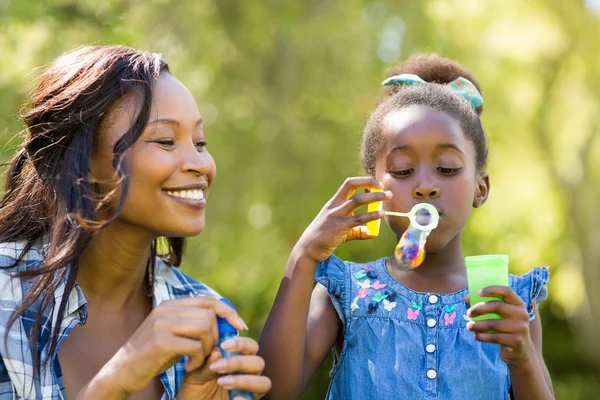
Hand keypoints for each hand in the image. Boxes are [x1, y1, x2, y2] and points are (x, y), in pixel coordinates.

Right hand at [97, 296, 246, 395]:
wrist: (121, 372)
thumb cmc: (153, 356)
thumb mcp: (175, 335)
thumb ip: (195, 325)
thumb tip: (227, 322)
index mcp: (171, 305)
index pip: (208, 300)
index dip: (228, 312)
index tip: (241, 326)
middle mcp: (166, 309)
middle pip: (209, 315)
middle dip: (216, 337)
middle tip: (209, 354)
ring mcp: (162, 323)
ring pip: (204, 328)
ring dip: (208, 349)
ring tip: (198, 361)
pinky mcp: (161, 341)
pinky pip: (194, 346)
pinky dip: (198, 359)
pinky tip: (189, 368)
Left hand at [178, 336, 270, 399]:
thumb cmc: (195, 390)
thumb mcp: (195, 375)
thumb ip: (206, 363)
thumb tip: (217, 351)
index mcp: (239, 360)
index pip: (250, 346)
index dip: (241, 343)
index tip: (224, 345)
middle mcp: (249, 374)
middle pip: (258, 362)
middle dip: (239, 362)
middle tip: (217, 367)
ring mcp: (250, 391)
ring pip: (263, 381)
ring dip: (244, 380)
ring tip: (222, 383)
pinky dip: (246, 399)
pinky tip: (235, 398)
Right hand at [294, 177, 390, 263]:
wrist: (308, 249)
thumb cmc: (324, 238)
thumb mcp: (339, 229)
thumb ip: (356, 229)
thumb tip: (372, 232)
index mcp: (333, 203)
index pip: (349, 184)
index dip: (363, 181)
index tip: (376, 184)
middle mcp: (334, 206)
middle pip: (352, 186)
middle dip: (369, 183)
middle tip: (384, 186)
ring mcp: (336, 215)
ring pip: (358, 200)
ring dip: (375, 196)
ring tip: (388, 196)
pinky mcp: (340, 227)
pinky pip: (359, 219)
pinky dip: (372, 215)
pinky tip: (381, 214)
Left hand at [465, 286, 534, 365]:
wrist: (520, 350)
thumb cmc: (505, 326)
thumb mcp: (501, 314)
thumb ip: (485, 304)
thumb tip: (466, 298)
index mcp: (519, 303)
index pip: (506, 291)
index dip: (492, 290)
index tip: (478, 292)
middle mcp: (522, 314)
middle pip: (497, 306)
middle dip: (479, 309)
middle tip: (468, 313)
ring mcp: (520, 328)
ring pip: (494, 324)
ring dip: (478, 325)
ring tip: (468, 326)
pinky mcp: (516, 341)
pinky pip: (494, 337)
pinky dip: (482, 336)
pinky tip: (475, 336)